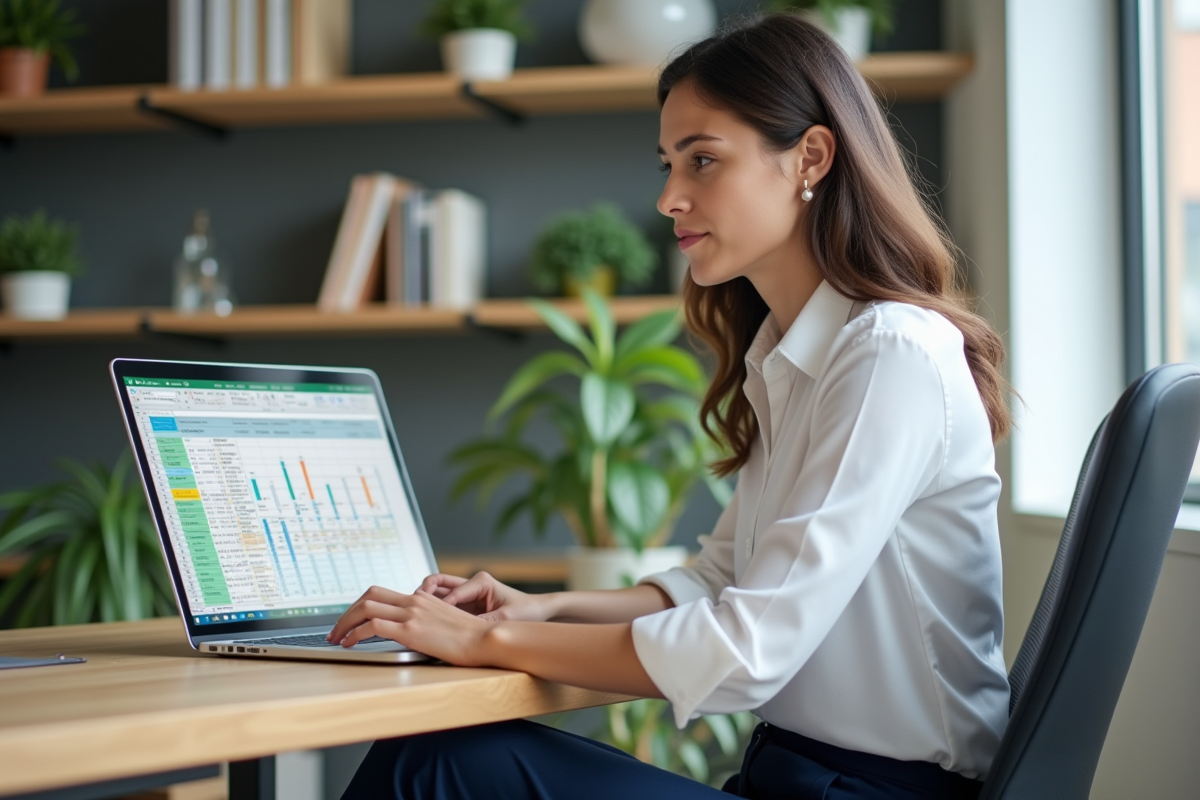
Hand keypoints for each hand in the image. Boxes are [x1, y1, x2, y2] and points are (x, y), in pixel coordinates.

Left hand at [325, 585, 491, 665]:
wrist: (485, 638)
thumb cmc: (471, 637)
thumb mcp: (445, 623)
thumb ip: (427, 622)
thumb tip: (414, 632)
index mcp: (421, 598)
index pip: (380, 594)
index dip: (359, 605)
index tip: (350, 620)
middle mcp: (414, 601)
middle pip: (368, 596)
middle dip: (346, 612)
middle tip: (336, 629)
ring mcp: (411, 614)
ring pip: (365, 608)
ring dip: (344, 623)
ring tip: (336, 638)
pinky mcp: (411, 630)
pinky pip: (373, 626)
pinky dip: (355, 634)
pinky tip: (349, 644)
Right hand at [417, 571, 555, 621]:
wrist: (539, 612)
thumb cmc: (527, 610)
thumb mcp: (507, 618)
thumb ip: (485, 623)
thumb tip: (467, 632)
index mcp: (481, 581)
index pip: (452, 591)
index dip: (439, 606)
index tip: (428, 617)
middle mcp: (471, 585)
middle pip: (439, 583)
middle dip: (424, 593)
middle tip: (413, 606)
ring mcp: (467, 595)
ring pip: (438, 593)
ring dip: (427, 602)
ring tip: (417, 615)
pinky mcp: (466, 606)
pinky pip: (445, 605)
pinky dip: (434, 611)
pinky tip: (428, 623)